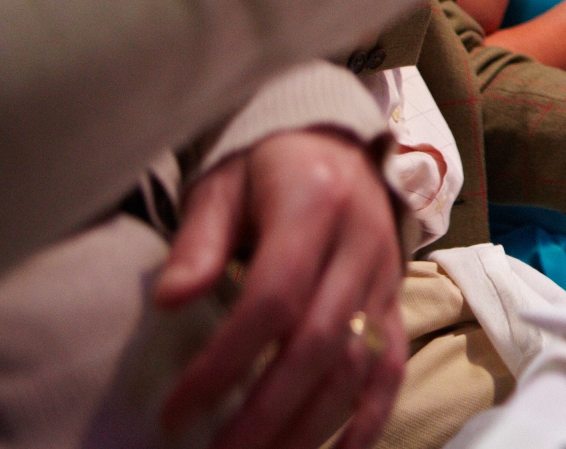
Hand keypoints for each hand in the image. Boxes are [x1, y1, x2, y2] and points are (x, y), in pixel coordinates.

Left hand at [154, 130, 404, 448]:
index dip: (225, 360)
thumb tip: (169, 301)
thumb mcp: (222, 187)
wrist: (337, 144)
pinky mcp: (396, 301)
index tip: (177, 408)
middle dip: (266, 410)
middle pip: (320, 341)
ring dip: (309, 424)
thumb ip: (198, 242)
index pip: (274, 297)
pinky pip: (392, 367)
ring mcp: (385, 275)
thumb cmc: (264, 170)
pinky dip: (369, 419)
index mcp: (314, 203)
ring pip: (358, 363)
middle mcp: (360, 242)